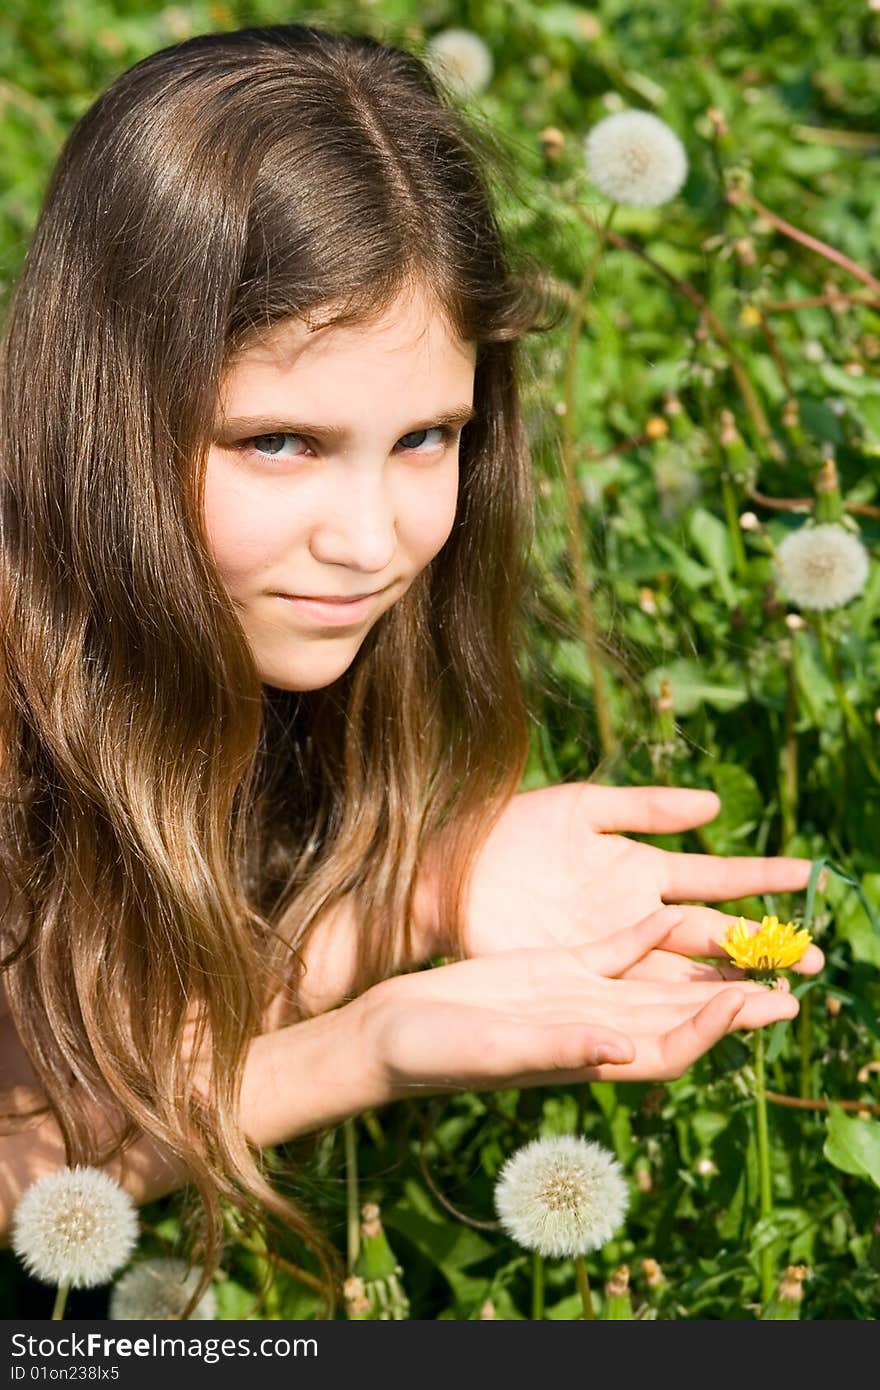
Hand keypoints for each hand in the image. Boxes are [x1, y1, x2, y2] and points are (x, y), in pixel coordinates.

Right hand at [367, 906, 800, 1095]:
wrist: (390, 1033)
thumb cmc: (435, 1054)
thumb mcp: (498, 1051)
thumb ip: (562, 1047)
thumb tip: (627, 1047)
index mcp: (588, 1056)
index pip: (670, 1045)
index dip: (714, 1028)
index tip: (751, 1000)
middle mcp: (594, 1027)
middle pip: (679, 1014)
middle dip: (734, 1000)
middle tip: (791, 981)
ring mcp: (576, 995)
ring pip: (654, 979)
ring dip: (701, 965)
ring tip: (749, 947)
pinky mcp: (554, 967)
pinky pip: (613, 949)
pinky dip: (643, 933)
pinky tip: (669, 911)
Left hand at [419, 783, 823, 985]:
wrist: (447, 869)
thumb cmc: (509, 831)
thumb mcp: (582, 807)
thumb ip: (646, 807)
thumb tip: (714, 805)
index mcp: (639, 870)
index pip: (714, 878)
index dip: (761, 879)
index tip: (808, 875)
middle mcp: (635, 917)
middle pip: (713, 935)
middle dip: (765, 948)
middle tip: (818, 963)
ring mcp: (610, 950)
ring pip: (685, 971)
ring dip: (732, 986)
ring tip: (781, 998)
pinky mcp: (581, 974)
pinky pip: (637, 989)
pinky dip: (675, 1001)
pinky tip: (714, 1012)